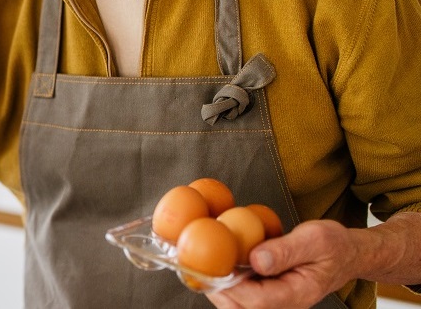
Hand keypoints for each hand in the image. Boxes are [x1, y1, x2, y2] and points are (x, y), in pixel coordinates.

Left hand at [207, 219, 359, 308]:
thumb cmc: (334, 246)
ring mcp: (275, 301)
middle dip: (216, 290)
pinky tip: (216, 262)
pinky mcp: (267, 294)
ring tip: (201, 264)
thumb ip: (286, 250)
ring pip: (237, 304)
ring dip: (218, 286)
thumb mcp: (314, 239)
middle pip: (241, 307)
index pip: (257, 301)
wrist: (346, 254)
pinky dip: (226, 281)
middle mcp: (284, 304)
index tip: (209, 270)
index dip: (230, 288)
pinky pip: (242, 295)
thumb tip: (256, 259)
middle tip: (195, 266)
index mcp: (297, 294)